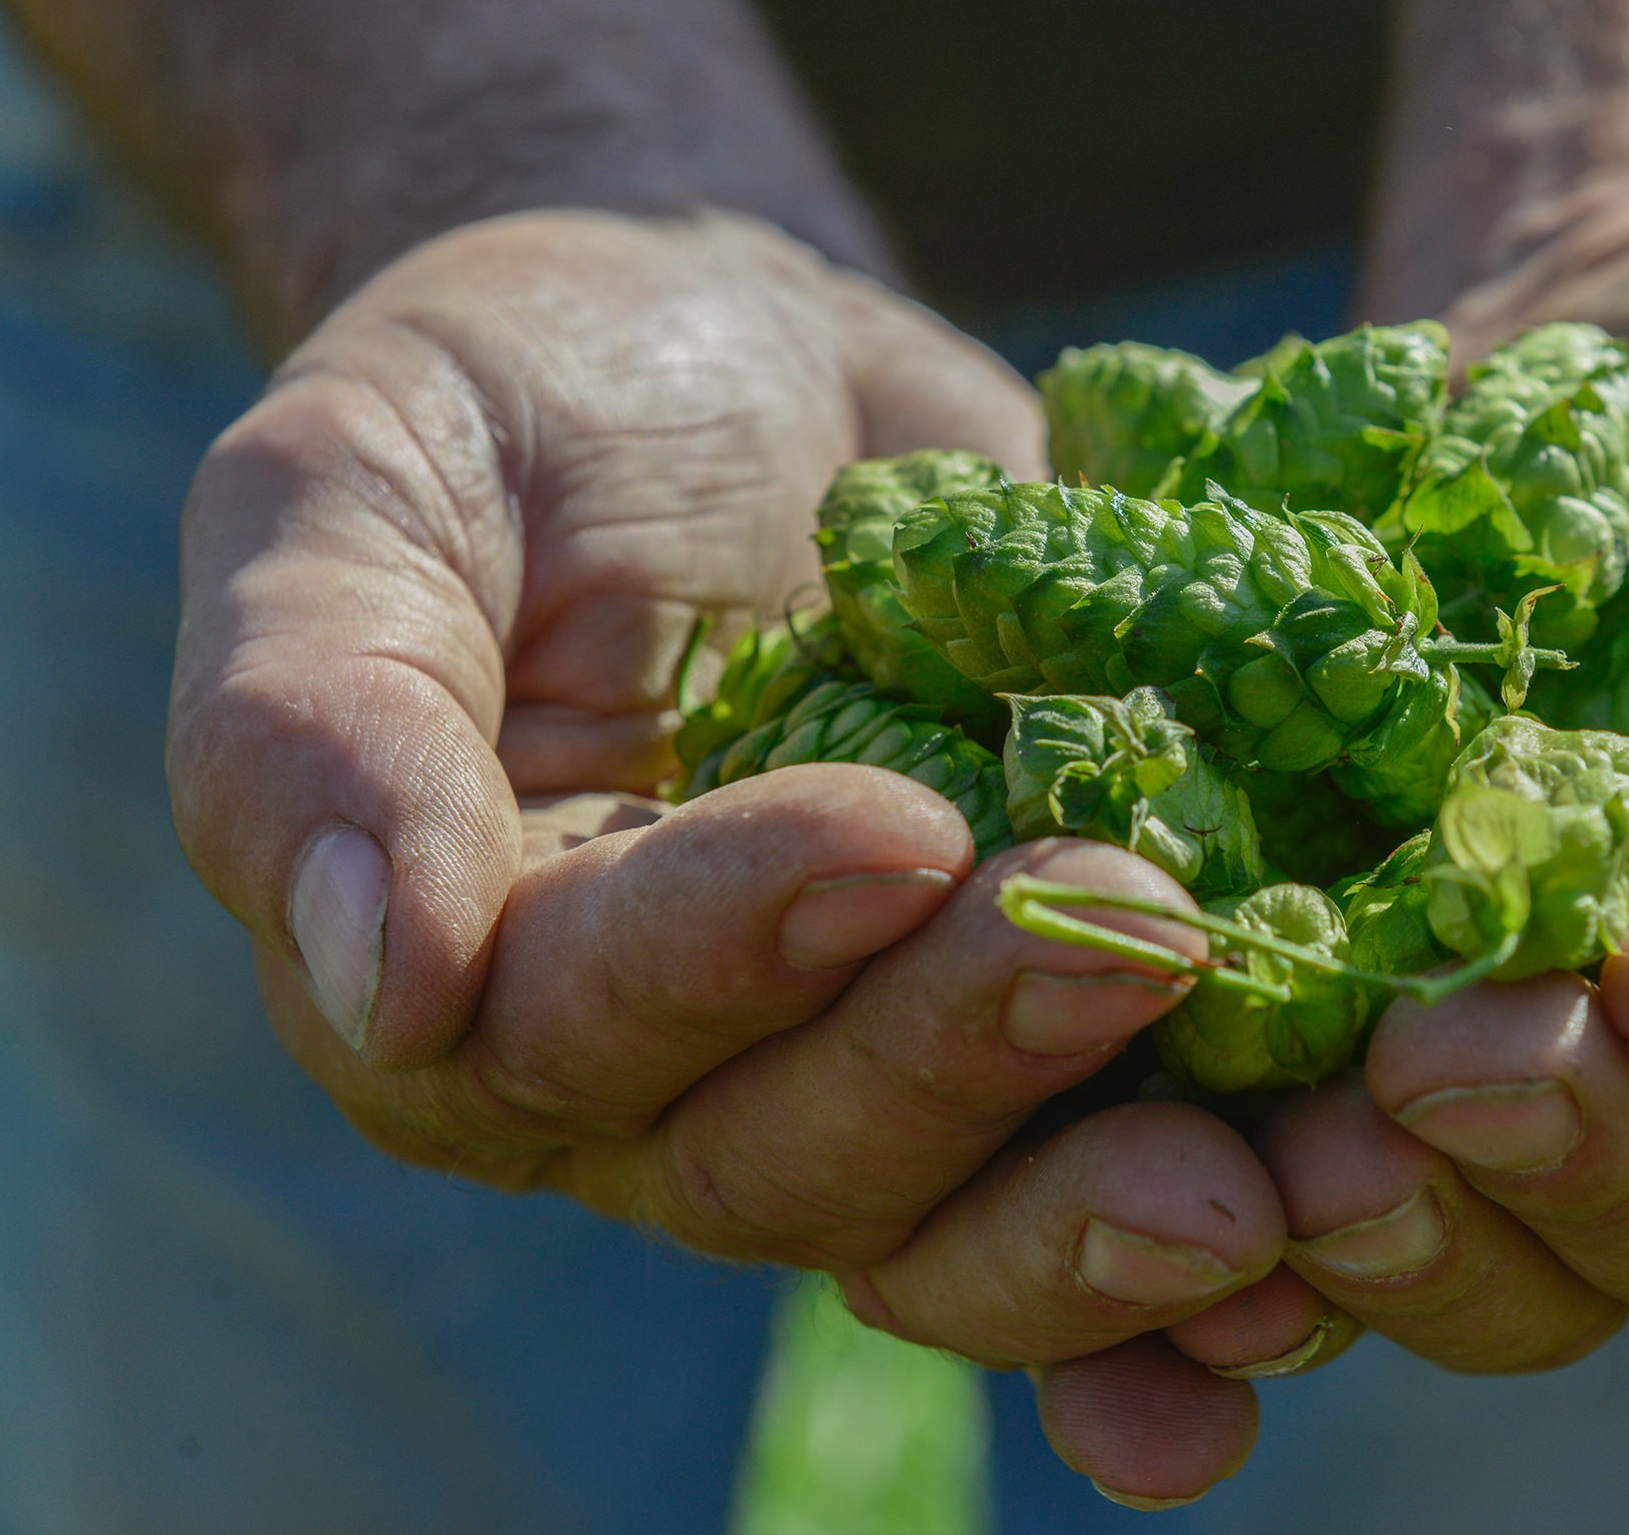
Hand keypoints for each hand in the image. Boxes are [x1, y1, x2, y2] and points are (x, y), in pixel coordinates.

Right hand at [164, 208, 1288, 1498]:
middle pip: (799, 1156)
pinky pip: (1107, 1167)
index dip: (737, 951)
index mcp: (479, 976)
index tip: (896, 829)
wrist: (729, 358)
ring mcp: (869, 1062)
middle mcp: (672, 1076)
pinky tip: (1313, 1269)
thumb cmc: (508, 407)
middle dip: (967, 1062)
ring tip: (1273, 1178)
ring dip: (1109, 1217)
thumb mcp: (350, 489)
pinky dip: (1204, 1265)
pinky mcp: (1038, 1027)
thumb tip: (385, 977)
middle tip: (1137, 934)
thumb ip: (315, 721)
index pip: (585, 1022)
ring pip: (964, 1218)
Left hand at [1253, 180, 1628, 1368]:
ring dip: (1401, 1228)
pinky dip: (1236, 1213)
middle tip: (1440, 1061)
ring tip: (1285, 1141)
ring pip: (1507, 1252)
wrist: (1580, 360)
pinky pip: (1311, 1187)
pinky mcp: (1363, 1032)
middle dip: (1580, 1159)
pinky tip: (1145, 1151)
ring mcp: (1547, 1059)